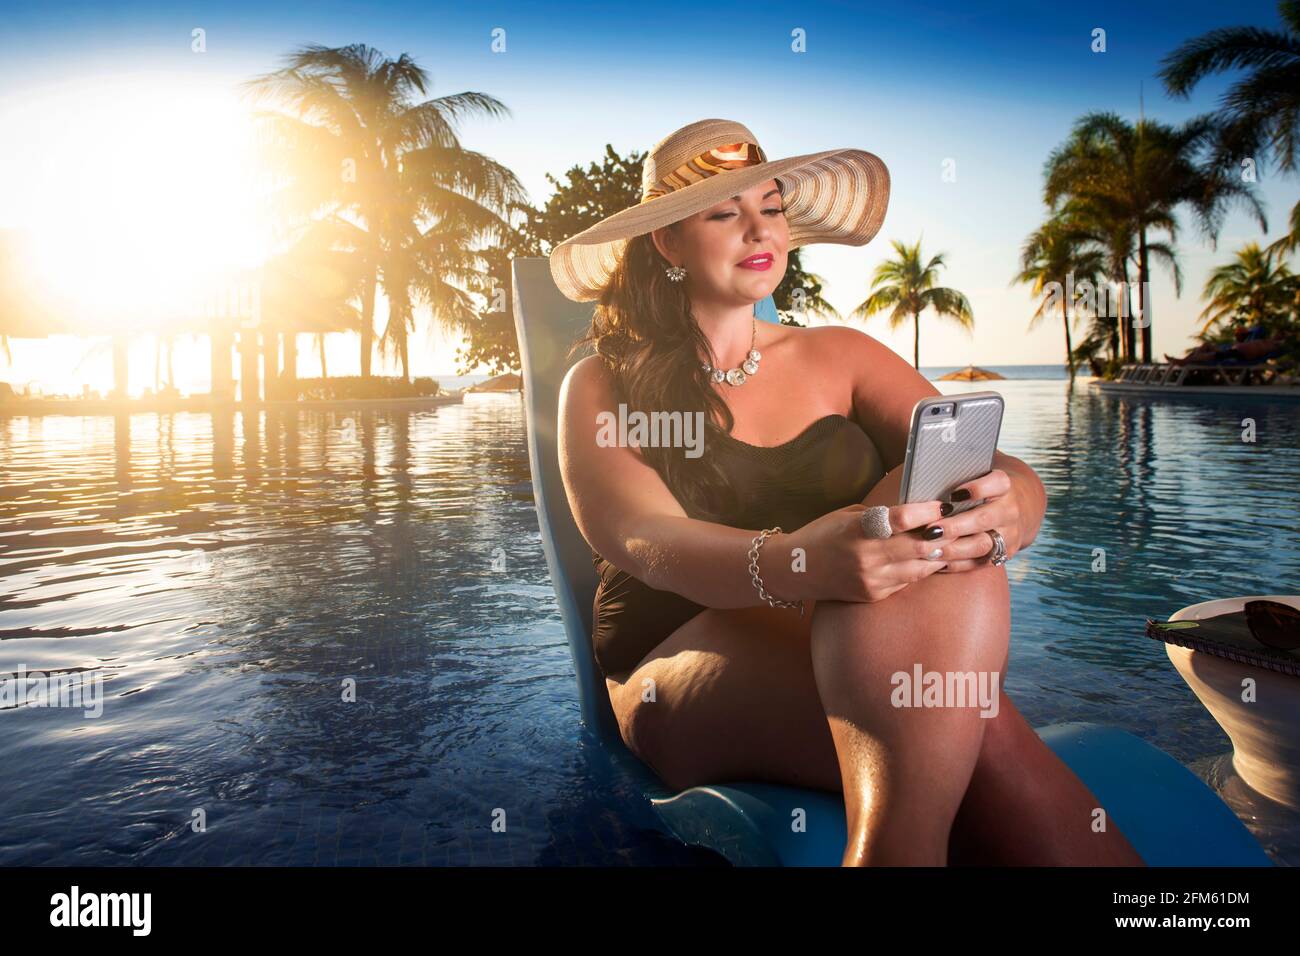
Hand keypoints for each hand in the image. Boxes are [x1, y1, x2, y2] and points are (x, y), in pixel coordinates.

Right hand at [783, 498, 952, 603]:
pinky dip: (920, 569)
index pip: (900, 519)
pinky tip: (929, 559)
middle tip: (958, 525)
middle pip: (917, 546)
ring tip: (951, 542)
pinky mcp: (873, 594)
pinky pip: (906, 582)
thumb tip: (918, 510)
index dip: (926, 512)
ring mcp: (870, 579)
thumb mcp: (849, 516)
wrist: (796, 570)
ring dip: (937, 554)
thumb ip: (880, 515)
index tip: (942, 506)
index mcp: (857, 529)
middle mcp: (865, 557)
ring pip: (918, 568)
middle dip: (942, 535)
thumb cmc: (823, 535)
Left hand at [918, 469, 1021, 572]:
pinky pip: (979, 562)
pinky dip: (957, 563)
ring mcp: (1008, 534)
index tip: (954, 494)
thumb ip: (955, 478)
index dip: (978, 488)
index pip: (998, 483)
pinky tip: (936, 560)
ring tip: (930, 550)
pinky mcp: (1003, 554)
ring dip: (954, 549)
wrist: (1011, 509)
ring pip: (982, 544)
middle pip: (985, 519)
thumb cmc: (980, 490)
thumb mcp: (975, 478)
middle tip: (930, 531)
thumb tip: (921, 483)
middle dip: (955, 526)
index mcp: (1003, 486)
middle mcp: (1009, 510)